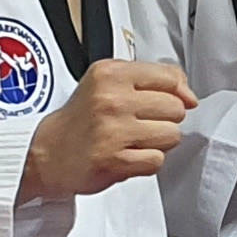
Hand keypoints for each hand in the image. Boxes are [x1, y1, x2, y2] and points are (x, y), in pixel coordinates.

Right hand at [21, 59, 195, 199]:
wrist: (46, 152)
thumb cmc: (81, 118)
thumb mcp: (109, 82)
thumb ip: (153, 79)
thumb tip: (190, 96)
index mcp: (111, 74)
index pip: (170, 78)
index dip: (176, 93)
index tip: (164, 101)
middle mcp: (111, 99)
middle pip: (176, 109)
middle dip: (165, 119)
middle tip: (140, 123)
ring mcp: (113, 130)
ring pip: (171, 136)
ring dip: (158, 142)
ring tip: (134, 140)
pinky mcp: (113, 160)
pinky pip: (156, 161)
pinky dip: (147, 162)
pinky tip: (128, 155)